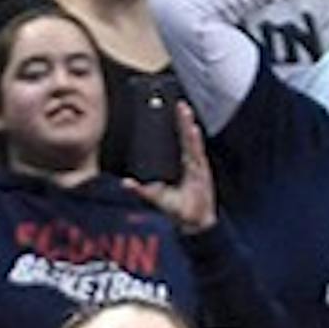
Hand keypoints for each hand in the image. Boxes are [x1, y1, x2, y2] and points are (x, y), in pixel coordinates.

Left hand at [124, 101, 215, 233]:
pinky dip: (195, 143)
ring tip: (185, 112)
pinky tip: (194, 132)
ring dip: (188, 127)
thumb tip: (124, 183)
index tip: (173, 110)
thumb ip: (141, 190)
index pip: (179, 141)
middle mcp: (190, 162)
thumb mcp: (156, 197)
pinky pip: (197, 155)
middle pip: (186, 137)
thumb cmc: (178, 209)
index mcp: (181, 164)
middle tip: (179, 104)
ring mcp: (198, 167)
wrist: (194, 223)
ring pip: (192, 143)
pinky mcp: (203, 173)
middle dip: (183, 120)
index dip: (177, 126)